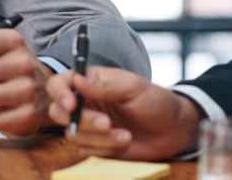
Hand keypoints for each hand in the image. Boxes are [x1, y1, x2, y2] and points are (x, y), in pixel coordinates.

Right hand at [45, 66, 200, 159]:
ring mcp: (88, 126)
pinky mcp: (95, 145)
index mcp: (90, 82)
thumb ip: (103, 86)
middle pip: (59, 112)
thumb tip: (76, 79)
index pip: (59, 83)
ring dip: (99, 138)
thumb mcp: (132, 87)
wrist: (173, 130)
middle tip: (106, 123)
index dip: (59, 93)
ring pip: (73, 135)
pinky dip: (105, 148)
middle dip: (82, 121)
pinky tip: (125, 141)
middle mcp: (84, 103)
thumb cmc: (155, 101)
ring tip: (125, 135)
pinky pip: (86, 150)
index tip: (71, 105)